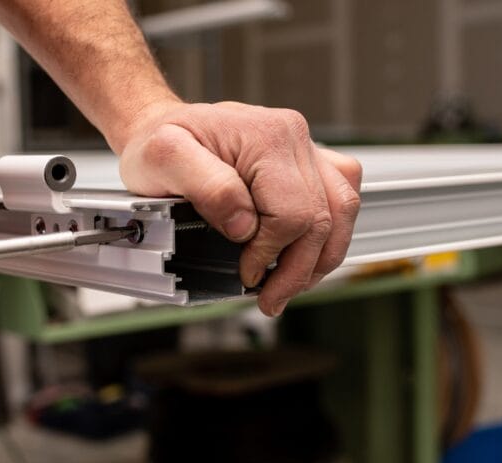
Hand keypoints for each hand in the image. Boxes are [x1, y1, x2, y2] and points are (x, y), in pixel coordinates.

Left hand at [119, 101, 361, 315]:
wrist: (159, 126)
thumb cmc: (159, 142)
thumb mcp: (164, 159)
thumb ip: (208, 189)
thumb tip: (244, 226)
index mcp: (267, 137)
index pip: (293, 214)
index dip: (271, 254)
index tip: (246, 274)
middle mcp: (293, 138)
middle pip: (324, 219)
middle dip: (299, 270)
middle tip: (272, 298)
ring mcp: (304, 149)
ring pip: (342, 211)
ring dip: (320, 257)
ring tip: (291, 284)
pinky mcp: (306, 161)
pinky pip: (341, 198)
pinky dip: (330, 232)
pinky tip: (305, 253)